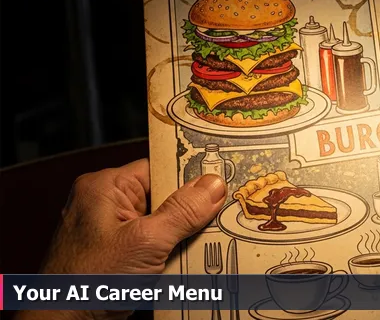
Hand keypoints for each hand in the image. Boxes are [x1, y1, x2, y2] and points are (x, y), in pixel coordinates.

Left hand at [15, 159, 225, 319]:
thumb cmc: (85, 284)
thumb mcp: (145, 242)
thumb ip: (182, 212)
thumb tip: (212, 185)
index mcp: (104, 188)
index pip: (158, 168)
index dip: (189, 175)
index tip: (222, 180)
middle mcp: (105, 205)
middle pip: (164, 197)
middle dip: (190, 212)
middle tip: (218, 219)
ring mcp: (111, 233)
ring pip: (163, 224)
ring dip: (182, 237)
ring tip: (204, 244)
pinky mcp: (117, 256)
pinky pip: (154, 245)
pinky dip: (171, 254)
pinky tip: (186, 262)